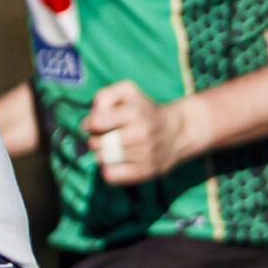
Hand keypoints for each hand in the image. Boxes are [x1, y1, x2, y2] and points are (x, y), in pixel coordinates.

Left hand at [85, 79, 204, 184]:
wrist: (178, 131)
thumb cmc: (143, 110)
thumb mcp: (127, 91)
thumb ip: (104, 96)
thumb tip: (91, 118)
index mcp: (135, 112)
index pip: (96, 122)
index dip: (88, 124)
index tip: (93, 124)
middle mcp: (140, 134)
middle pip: (96, 143)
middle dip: (95, 139)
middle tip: (105, 136)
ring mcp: (145, 154)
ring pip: (102, 159)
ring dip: (101, 154)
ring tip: (112, 148)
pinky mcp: (146, 171)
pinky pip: (111, 176)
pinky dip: (108, 169)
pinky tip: (116, 161)